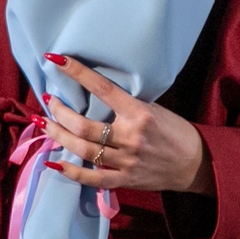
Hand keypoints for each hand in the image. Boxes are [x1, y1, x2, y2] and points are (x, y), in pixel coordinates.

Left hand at [40, 53, 214, 194]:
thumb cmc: (174, 130)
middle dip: (59, 111)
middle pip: (83, 125)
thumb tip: (93, 94)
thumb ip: (125, 105)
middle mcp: (130, 136)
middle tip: (48, 100)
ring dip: (58, 135)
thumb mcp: (154, 109)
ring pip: (83, 149)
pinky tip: (52, 163)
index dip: (76, 72)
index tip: (56, 59)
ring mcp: (126, 160)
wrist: (196, 163)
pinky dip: (71, 172)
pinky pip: (92, 178)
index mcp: (139, 112)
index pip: (101, 88)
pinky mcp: (125, 179)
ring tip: (44, 123)